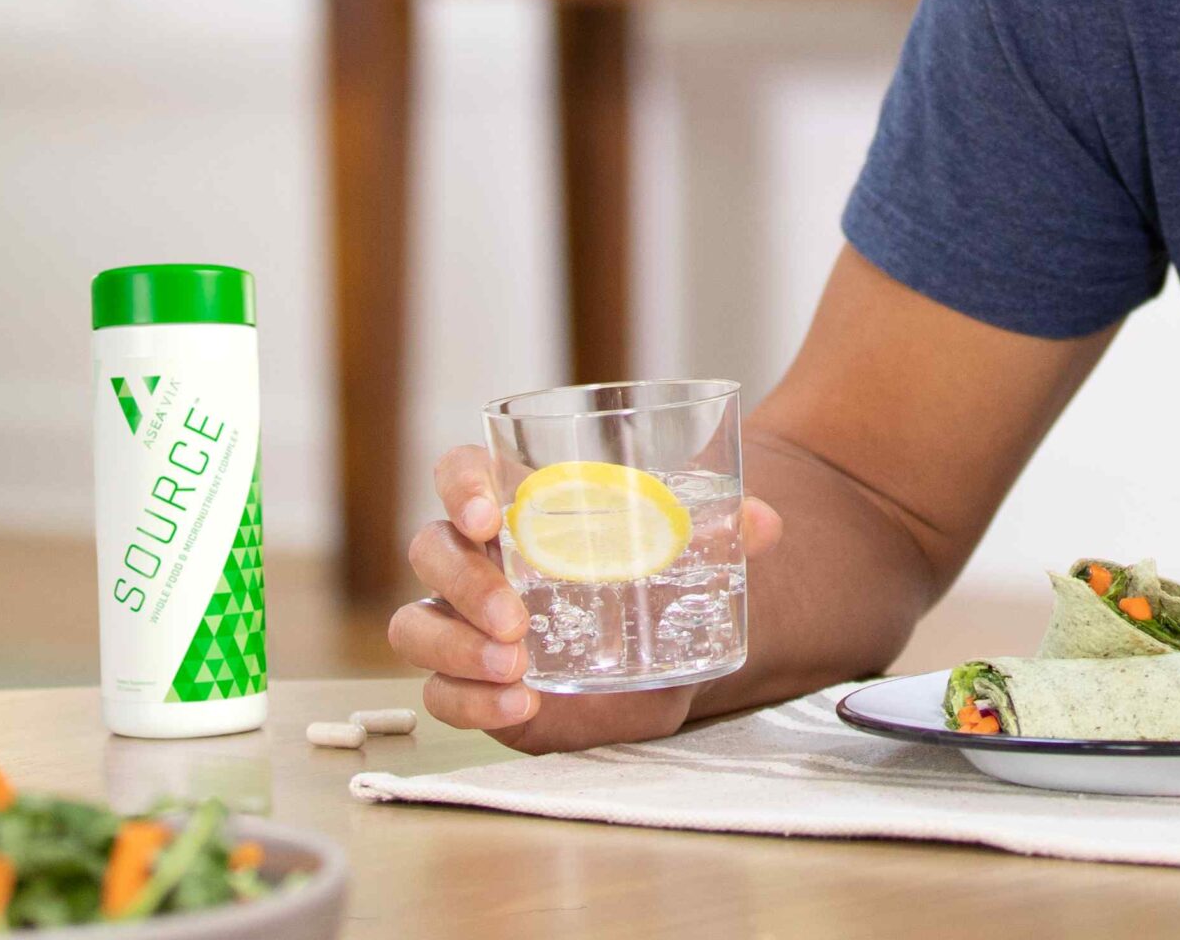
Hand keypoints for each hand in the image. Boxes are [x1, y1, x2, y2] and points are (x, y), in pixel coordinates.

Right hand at [387, 445, 783, 754]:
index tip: (490, 515)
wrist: (660, 649)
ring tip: (517, 669)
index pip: (459, 472)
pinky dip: (468, 701)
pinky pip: (438, 691)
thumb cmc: (654, 577)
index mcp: (517, 503)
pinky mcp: (468, 681)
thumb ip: (727, 533)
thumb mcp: (691, 554)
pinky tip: (519, 707)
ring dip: (455, 646)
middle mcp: (476, 558)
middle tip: (517, 619)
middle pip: (430, 549)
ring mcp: (463, 621)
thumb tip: (764, 522)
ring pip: (415, 623)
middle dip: (465, 583)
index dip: (460, 486)